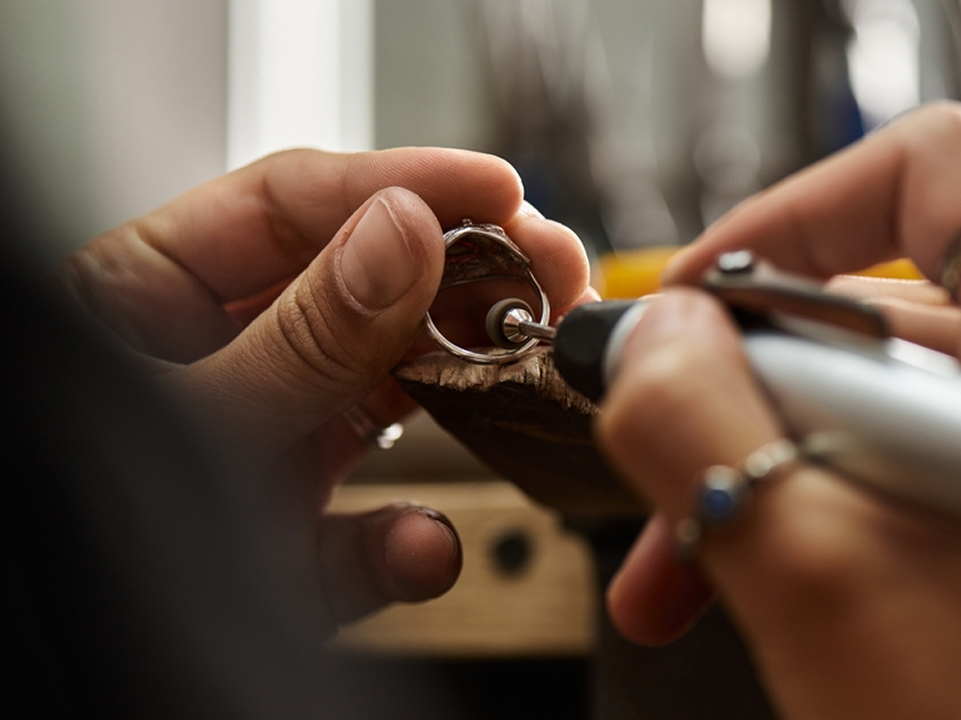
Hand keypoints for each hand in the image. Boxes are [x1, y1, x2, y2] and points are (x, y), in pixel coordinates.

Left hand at [58, 148, 592, 632]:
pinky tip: (420, 546)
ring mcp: (266, 439)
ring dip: (466, 386)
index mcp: (153, 295)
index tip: (497, 190)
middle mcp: (222, 357)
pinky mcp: (295, 530)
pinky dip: (407, 543)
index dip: (405, 183)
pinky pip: (370, 527)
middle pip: (367, 285)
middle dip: (467, 274)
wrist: (77, 669)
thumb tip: (404, 235)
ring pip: (388, 392)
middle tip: (549, 268)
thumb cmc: (70, 541)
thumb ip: (300, 338)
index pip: (293, 206)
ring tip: (528, 365)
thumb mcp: (188, 422)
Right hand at [596, 103, 960, 718]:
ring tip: (676, 566)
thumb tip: (647, 336)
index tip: (698, 300)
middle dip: (739, 384)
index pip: (929, 172)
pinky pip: (905, 477)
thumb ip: (699, 421)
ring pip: (878, 405)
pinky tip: (744, 582)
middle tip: (655, 459)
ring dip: (758, 464)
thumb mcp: (811, 573)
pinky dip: (815, 511)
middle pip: (880, 304)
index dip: (793, 216)